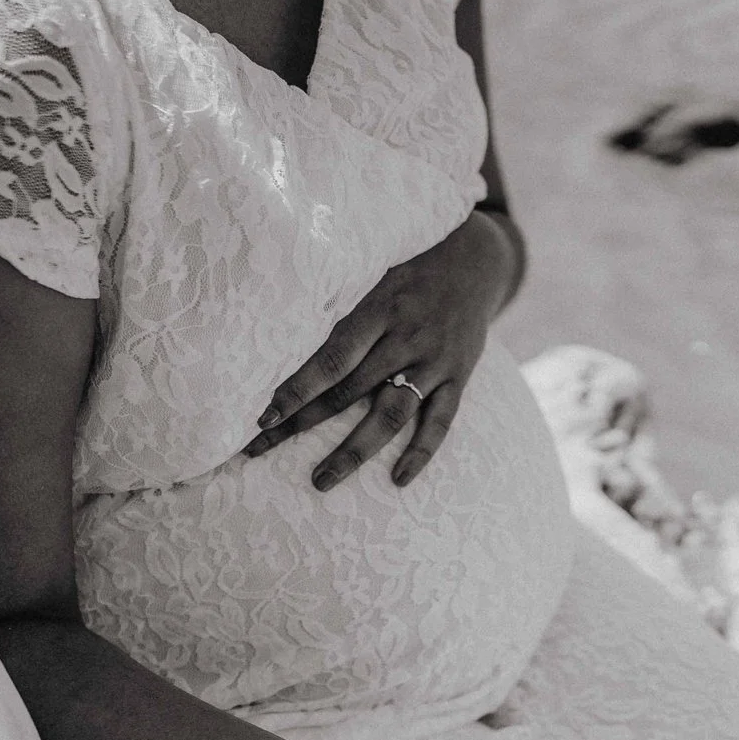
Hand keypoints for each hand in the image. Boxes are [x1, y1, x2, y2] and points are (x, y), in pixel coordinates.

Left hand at [244, 209, 520, 489]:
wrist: (477, 259)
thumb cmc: (410, 268)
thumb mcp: (373, 273)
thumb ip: (342, 306)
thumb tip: (284, 334)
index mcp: (378, 310)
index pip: (330, 359)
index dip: (296, 390)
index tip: (263, 418)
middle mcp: (405, 339)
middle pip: (349, 392)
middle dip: (302, 424)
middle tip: (261, 452)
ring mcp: (434, 362)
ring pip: (391, 415)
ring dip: (354, 451)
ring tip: (322, 480)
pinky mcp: (458, 378)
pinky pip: (440, 422)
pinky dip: (420, 452)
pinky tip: (397, 479)